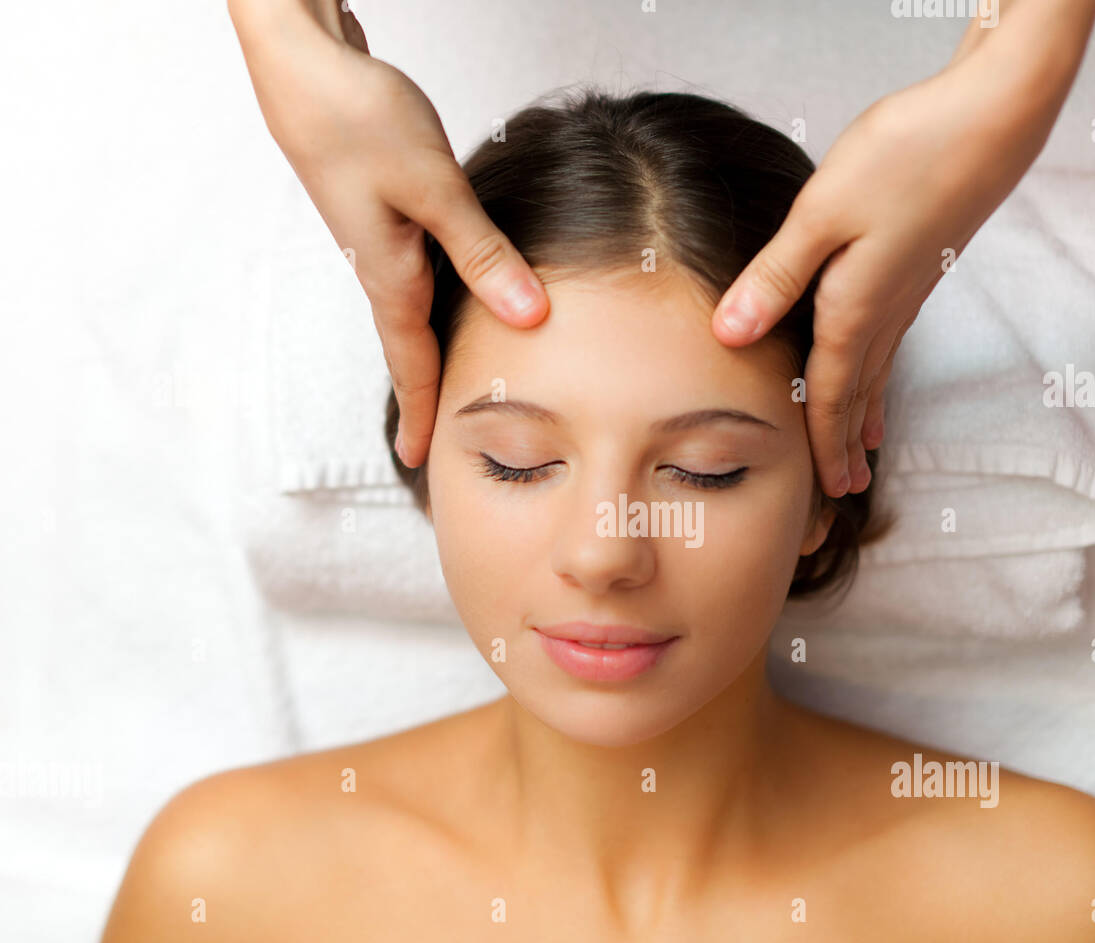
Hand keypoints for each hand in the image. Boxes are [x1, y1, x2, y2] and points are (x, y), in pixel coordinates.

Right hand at [227, 0, 548, 467]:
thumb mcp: (431, 188)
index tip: (424, 464)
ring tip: (449, 391)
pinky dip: (437, 309)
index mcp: (391, 276)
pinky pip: (418, 278)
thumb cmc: (357, 117)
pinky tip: (456, 306)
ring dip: (430, 357)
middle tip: (436, 445)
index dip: (424, 417)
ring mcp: (381, 241)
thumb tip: (529, 316)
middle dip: (426, 400)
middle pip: (411, 350)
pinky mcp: (387, 212)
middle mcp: (383, 267)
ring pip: (415, 316)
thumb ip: (481, 253)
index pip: (413, 366)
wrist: (303, 63)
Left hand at [710, 0, 1094, 496]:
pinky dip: (882, 374)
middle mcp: (884, 311)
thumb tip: (729, 334)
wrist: (992, 117)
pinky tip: (883, 372)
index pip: (829, 394)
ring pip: (878, 371)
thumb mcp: (822, 212)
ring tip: (863, 453)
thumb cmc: (907, 154)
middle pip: (857, 394)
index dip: (819, 443)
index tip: (820, 490)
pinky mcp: (919, 268)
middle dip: (845, 445)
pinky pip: (892, 342)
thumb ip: (776, 276)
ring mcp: (907, 292)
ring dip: (866, 416)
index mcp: (855, 308)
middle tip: (842, 492)